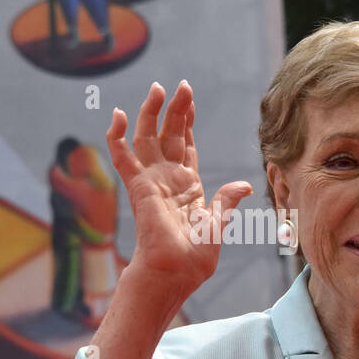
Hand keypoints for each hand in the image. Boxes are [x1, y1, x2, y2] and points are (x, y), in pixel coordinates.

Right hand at [107, 80, 251, 297]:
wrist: (175, 272)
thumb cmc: (194, 258)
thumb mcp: (217, 224)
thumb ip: (226, 201)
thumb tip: (243, 185)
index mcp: (187, 187)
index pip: (185, 146)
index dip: (186, 122)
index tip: (188, 99)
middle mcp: (167, 180)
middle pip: (169, 135)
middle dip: (175, 110)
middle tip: (181, 85)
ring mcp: (151, 180)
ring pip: (147, 138)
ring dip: (150, 113)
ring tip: (157, 88)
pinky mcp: (138, 185)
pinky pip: (122, 157)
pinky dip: (115, 136)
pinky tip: (115, 115)